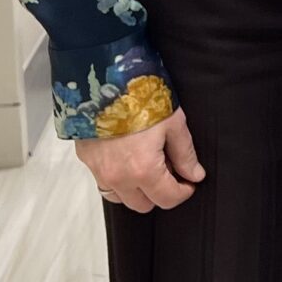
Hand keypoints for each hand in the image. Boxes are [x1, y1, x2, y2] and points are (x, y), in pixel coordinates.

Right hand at [76, 107, 204, 211]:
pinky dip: (117, 178)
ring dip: (136, 190)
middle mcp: (118, 177)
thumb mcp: (173, 122)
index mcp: (143, 170)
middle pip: (143, 205)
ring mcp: (98, 170)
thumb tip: (194, 174)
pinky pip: (104, 181)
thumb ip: (185, 154)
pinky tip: (126, 157)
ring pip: (120, 198)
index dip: (183, 192)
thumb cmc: (140, 95)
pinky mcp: (86, 159)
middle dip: (159, 193)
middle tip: (168, 171)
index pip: (167, 199)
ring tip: (146, 165)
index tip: (188, 183)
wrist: (104, 76)